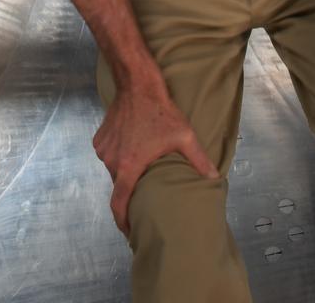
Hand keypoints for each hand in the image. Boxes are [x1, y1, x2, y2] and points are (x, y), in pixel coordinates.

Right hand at [92, 79, 219, 235]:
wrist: (137, 84)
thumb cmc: (161, 111)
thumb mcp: (184, 136)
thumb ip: (198, 159)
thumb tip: (214, 178)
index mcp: (128, 167)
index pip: (119, 204)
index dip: (122, 222)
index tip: (129, 231)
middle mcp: (112, 161)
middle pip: (119, 184)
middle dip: (131, 190)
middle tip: (145, 190)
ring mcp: (104, 149)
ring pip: (114, 168)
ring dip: (125, 169)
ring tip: (141, 164)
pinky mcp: (100, 138)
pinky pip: (109, 154)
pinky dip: (118, 155)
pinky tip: (132, 147)